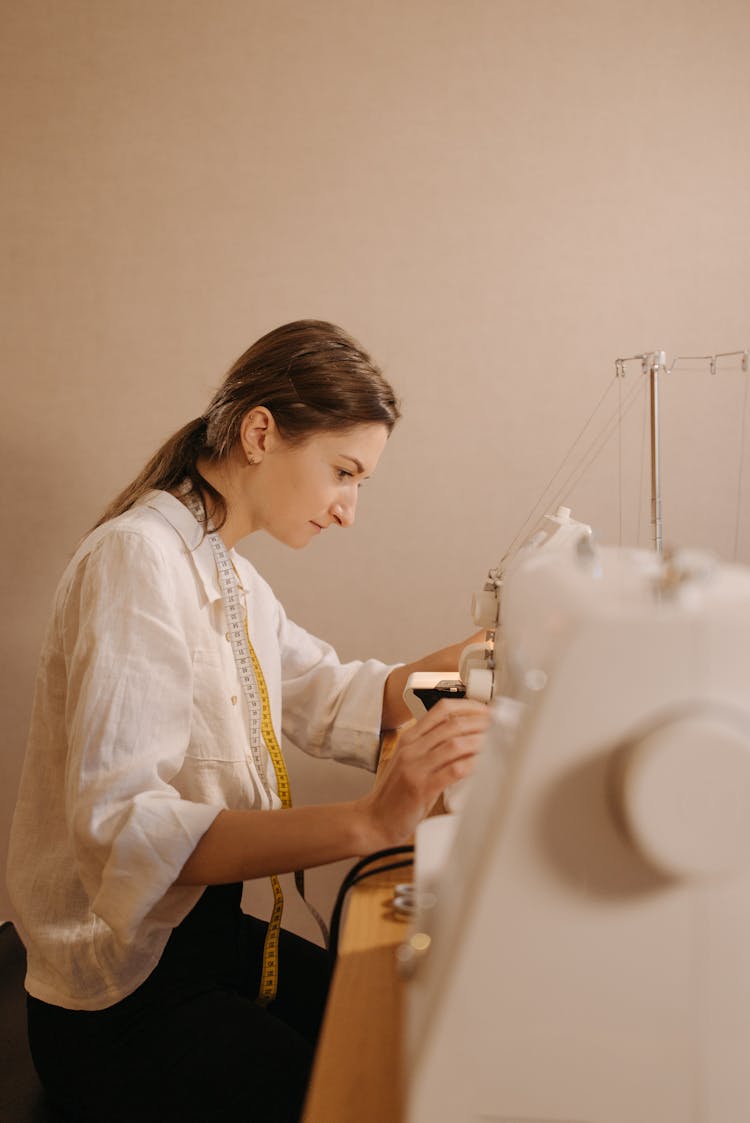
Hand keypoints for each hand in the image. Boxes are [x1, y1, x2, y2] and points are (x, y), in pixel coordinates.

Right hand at [358, 698, 490, 849]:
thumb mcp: (410, 762)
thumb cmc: (396, 793)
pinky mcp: (421, 788)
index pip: (441, 710)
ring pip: (455, 744)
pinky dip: (472, 765)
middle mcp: (411, 748)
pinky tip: (484, 765)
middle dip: (480, 723)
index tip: (486, 711)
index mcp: (409, 738)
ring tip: (497, 743)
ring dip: (480, 742)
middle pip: (452, 724)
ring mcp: (415, 767)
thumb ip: (431, 747)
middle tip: (499, 726)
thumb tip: (465, 738)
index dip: (468, 706)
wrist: (375, 820)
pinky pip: (453, 770)